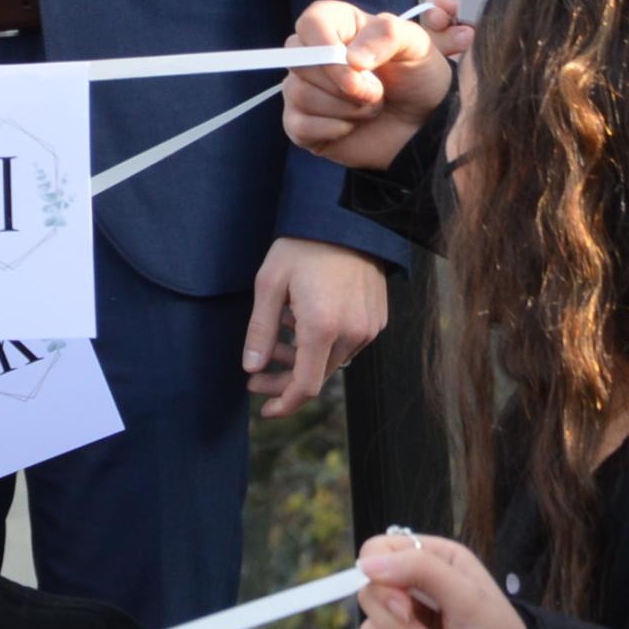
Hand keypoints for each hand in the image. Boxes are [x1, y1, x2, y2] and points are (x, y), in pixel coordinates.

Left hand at [244, 235, 388, 414]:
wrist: (347, 217)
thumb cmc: (304, 245)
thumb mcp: (270, 283)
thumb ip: (260, 330)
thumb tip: (251, 368)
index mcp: (323, 327)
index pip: (306, 386)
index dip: (284, 404)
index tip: (265, 411)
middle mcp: (352, 333)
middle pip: (317, 376)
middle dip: (285, 379)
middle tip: (257, 374)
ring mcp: (369, 327)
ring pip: (332, 361)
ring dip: (303, 359)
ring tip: (278, 336)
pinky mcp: (377, 318)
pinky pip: (348, 344)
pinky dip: (323, 344)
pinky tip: (303, 322)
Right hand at [283, 0, 465, 169]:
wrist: (424, 123)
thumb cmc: (418, 77)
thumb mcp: (416, 44)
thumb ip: (387, 35)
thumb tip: (352, 59)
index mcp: (336, 25)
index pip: (310, 24)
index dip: (326, 46)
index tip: (358, 67)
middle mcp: (313, 54)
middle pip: (299, 61)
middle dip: (345, 84)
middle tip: (378, 92)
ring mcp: (304, 89)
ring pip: (300, 94)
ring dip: (346, 108)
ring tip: (371, 108)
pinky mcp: (302, 124)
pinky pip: (298, 126)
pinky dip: (333, 129)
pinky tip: (352, 127)